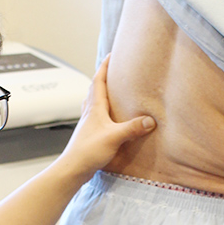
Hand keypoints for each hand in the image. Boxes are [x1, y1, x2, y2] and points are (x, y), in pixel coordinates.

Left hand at [57, 54, 156, 176]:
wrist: (72, 169)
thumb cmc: (88, 151)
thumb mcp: (114, 137)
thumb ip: (132, 128)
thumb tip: (150, 120)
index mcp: (95, 108)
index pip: (99, 81)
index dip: (105, 67)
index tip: (112, 55)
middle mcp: (89, 113)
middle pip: (95, 89)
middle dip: (103, 77)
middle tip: (113, 69)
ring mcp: (88, 124)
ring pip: (93, 102)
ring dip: (101, 93)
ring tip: (110, 90)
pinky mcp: (89, 134)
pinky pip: (96, 116)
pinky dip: (102, 110)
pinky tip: (107, 118)